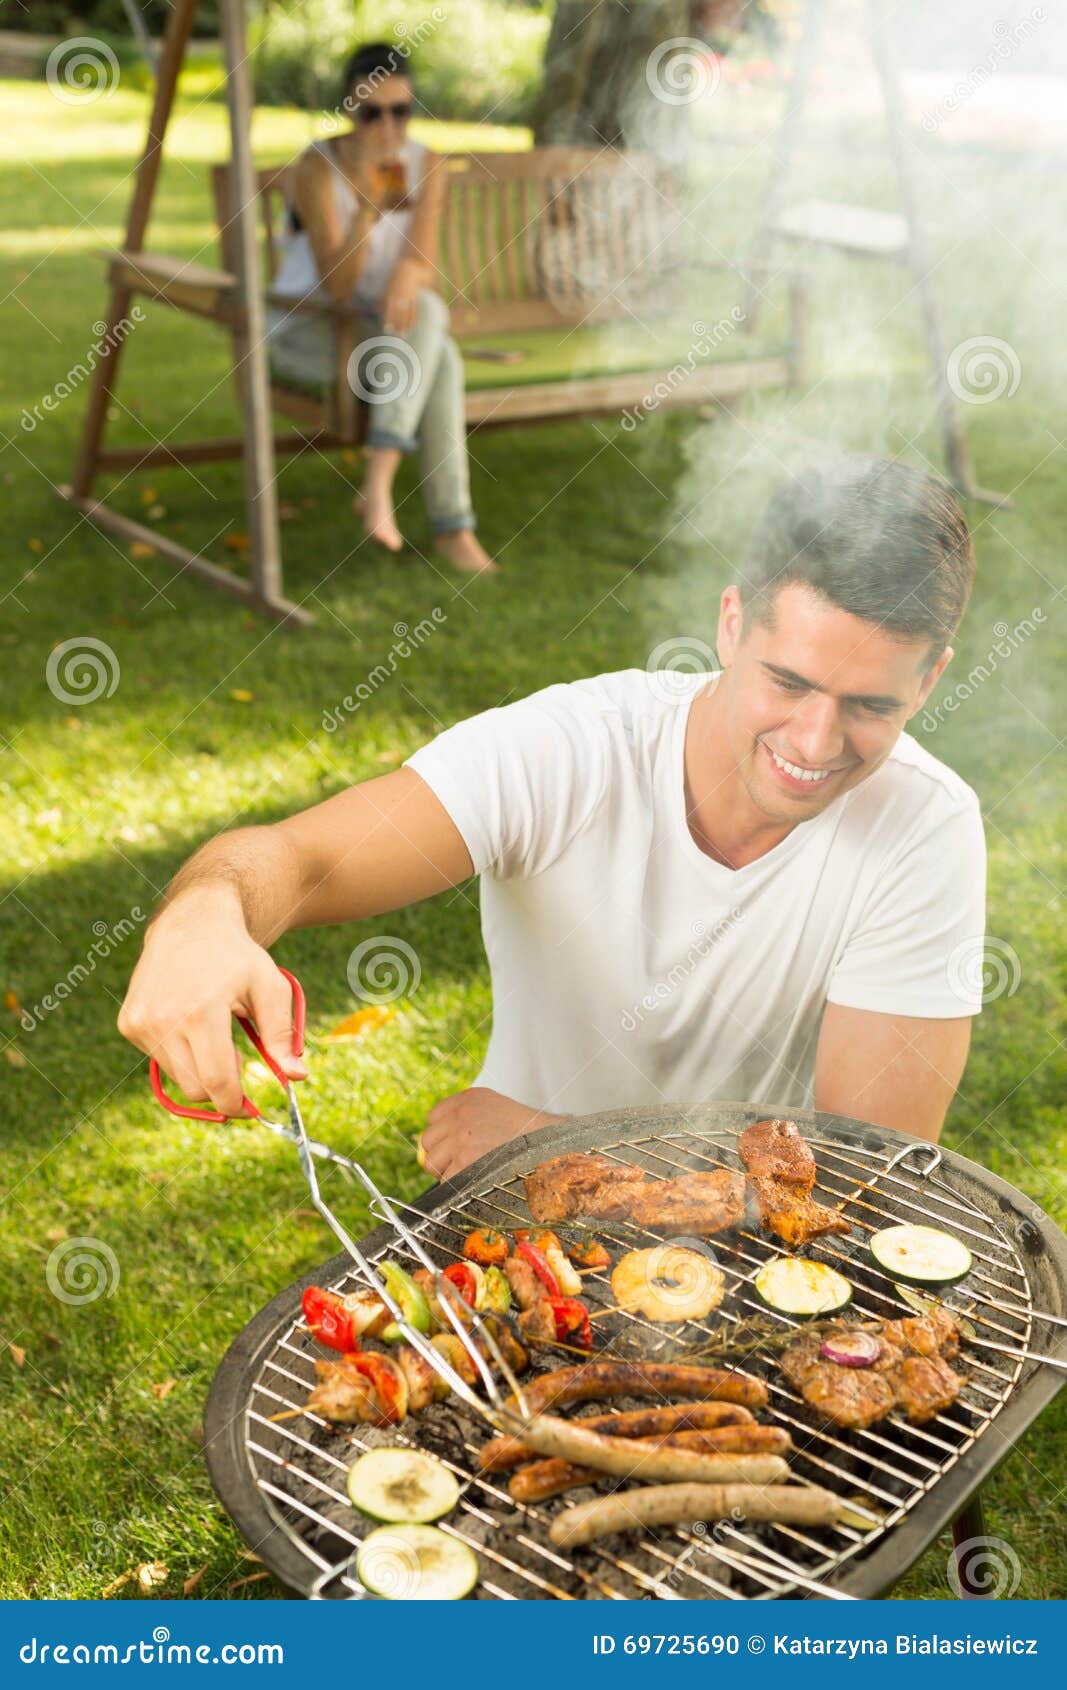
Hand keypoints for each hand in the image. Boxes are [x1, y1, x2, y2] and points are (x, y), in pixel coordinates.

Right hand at [117, 891, 306, 1117]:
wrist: (192, 923)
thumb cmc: (238, 958)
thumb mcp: (271, 988)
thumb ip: (282, 1035)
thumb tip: (296, 1077)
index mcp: (201, 1011)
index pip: (216, 1083)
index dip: (237, 1104)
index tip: (251, 1109)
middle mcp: (164, 1019)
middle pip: (196, 1088)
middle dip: (221, 1087)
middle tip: (240, 1061)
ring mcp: (140, 1021)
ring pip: (178, 1078)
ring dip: (201, 1068)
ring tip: (215, 1031)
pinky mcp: (128, 1023)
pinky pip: (160, 1060)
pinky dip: (180, 1053)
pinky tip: (190, 1021)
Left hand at [381, 259, 420, 336]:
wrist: (410, 269)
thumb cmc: (396, 279)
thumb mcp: (388, 288)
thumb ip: (383, 299)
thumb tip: (376, 310)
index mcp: (392, 293)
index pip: (389, 309)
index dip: (388, 319)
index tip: (386, 329)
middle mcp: (401, 296)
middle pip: (399, 313)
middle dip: (398, 325)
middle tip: (396, 335)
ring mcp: (409, 297)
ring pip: (408, 313)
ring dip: (406, 324)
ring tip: (404, 334)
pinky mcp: (416, 297)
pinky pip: (415, 310)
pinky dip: (413, 319)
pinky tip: (412, 326)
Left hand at [418, 1087, 564, 1180]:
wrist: (549, 1146)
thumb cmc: (526, 1133)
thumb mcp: (495, 1108)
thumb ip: (466, 1117)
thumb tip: (432, 1144)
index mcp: (469, 1098)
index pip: (434, 1116)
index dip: (444, 1133)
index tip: (457, 1142)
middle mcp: (461, 1115)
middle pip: (428, 1140)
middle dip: (441, 1153)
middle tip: (462, 1160)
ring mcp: (460, 1139)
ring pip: (432, 1162)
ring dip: (446, 1170)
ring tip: (472, 1170)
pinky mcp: (464, 1163)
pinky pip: (445, 1180)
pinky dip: (457, 1185)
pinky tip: (477, 1179)